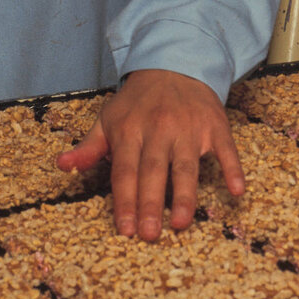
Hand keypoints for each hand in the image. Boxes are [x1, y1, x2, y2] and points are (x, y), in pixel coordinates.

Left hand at [55, 69, 245, 239]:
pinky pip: (226, 150)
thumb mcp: (109, 118)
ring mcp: (190, 128)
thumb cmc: (138, 101)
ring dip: (184, 195)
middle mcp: (160, 129)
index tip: (124, 229)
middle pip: (154, 171)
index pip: (125, 171)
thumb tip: (62, 167)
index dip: (124, 201)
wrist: (175, 63)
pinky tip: (236, 191)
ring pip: (187, 165)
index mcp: (131, 130)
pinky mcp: (216, 125)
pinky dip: (232, 169)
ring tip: (180, 223)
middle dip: (150, 203)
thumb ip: (89, 147)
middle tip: (149, 235)